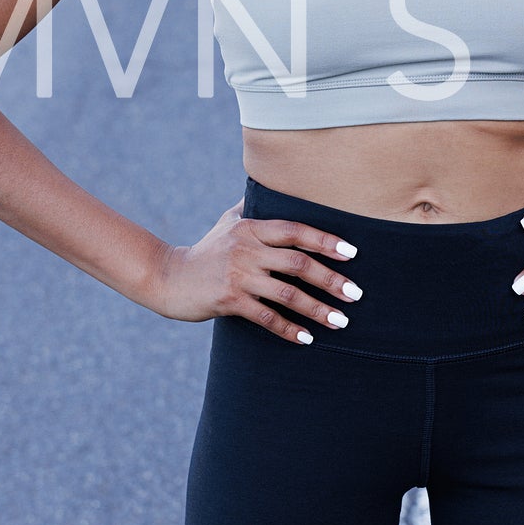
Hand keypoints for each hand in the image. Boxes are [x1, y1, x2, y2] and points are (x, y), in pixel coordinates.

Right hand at [148, 200, 361, 344]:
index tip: (352, 253)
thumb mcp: (227, 223)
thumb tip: (273, 185)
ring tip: (340, 321)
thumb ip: (252, 209)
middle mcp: (246, 249)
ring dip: (317, 309)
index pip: (295, 231)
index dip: (325, 240)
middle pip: (298, 263)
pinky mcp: (229, 300)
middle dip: (331, 279)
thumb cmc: (205, 251)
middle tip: (355, 293)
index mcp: (251, 228)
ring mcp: (238, 276)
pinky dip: (289, 329)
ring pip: (287, 294)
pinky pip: (266, 317)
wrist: (168, 278)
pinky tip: (307, 338)